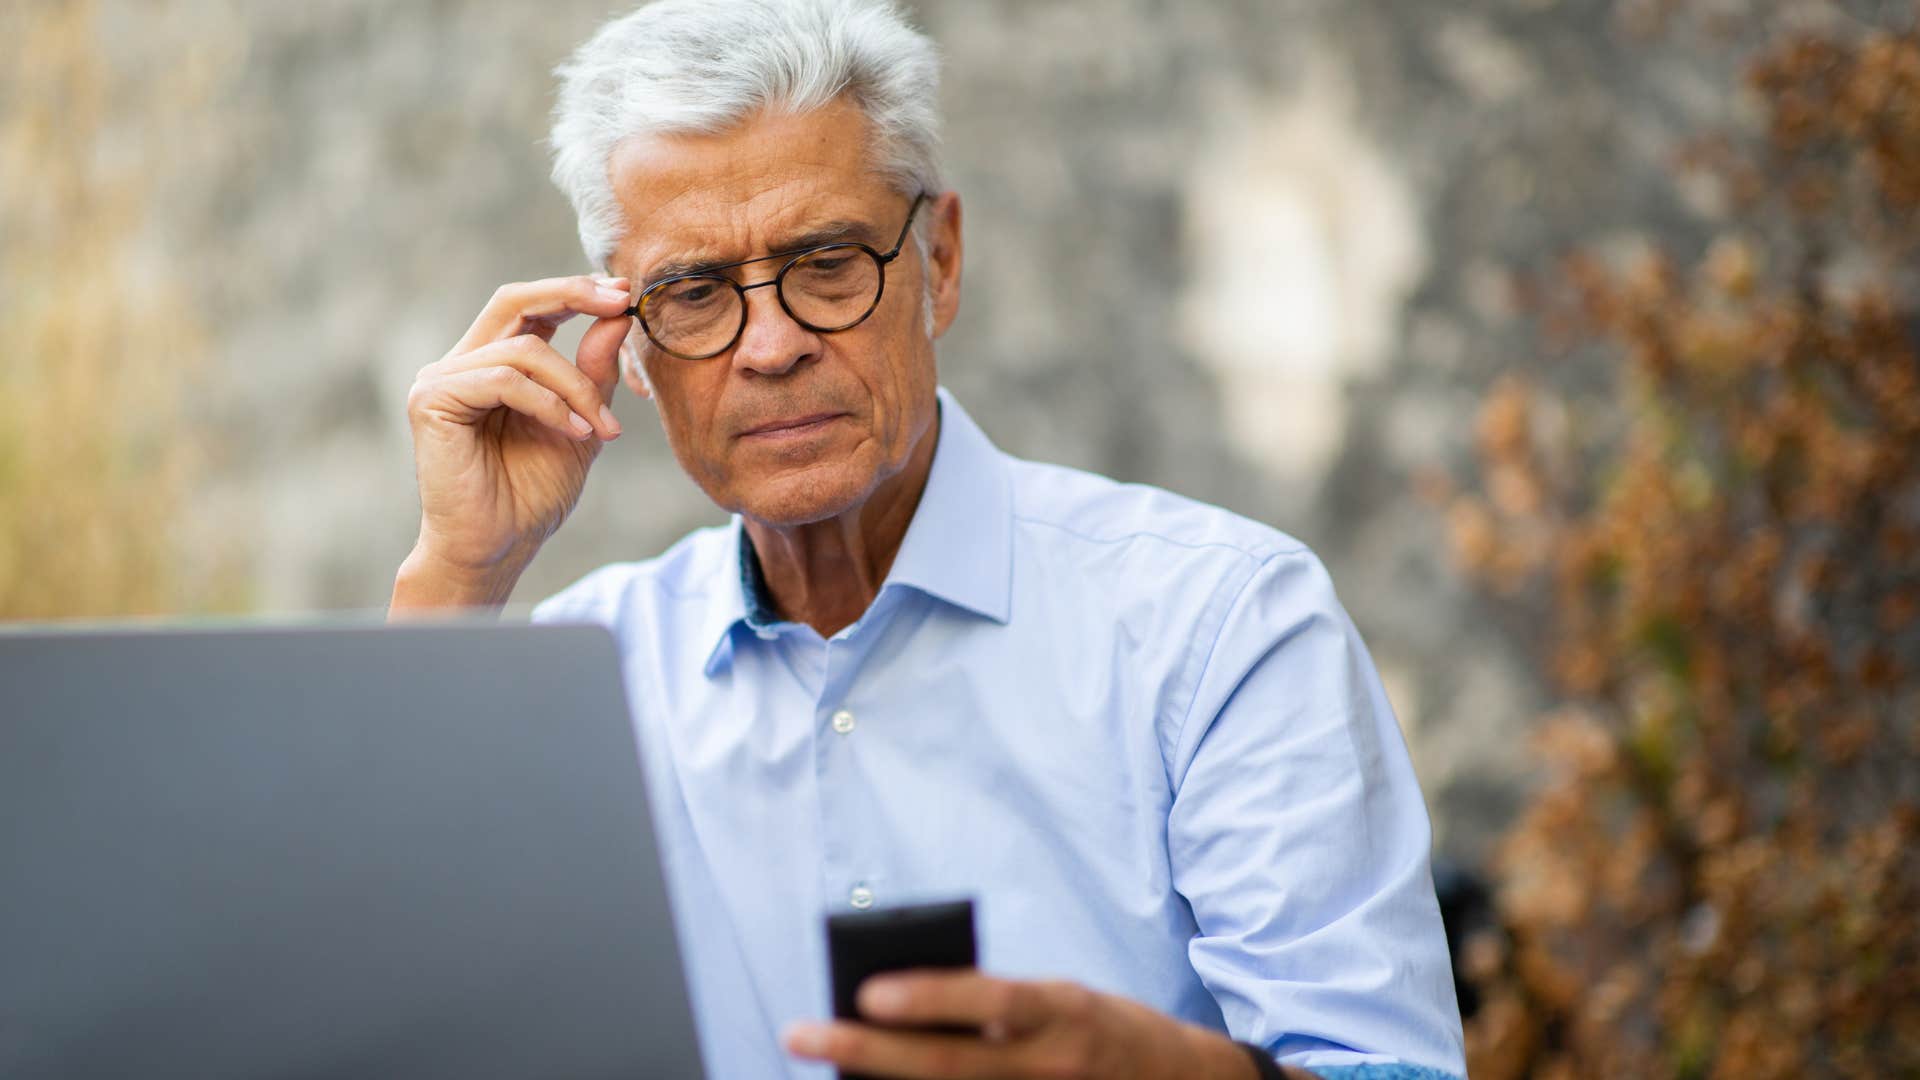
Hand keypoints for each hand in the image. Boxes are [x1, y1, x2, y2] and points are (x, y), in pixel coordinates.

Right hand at [393, 274, 632, 608]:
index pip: (529, 307)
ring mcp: (441, 380)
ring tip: (601, 427)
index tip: (624, 295)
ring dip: (575, 386)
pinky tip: (575, 432)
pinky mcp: (432, 402)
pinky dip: (548, 403)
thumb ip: (594, 373)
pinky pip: (503, 380)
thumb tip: (617, 317)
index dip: (573, 293)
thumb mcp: (582, 424)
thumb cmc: (532, 495)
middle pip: (513, 300)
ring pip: (523, 350)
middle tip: (621, 303)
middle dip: (571, 295)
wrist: (498, 548)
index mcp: (492, 364)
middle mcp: (461, 364)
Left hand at [782, 970, 1275, 1079]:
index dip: (928, 997)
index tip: (865, 991)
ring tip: (827, 1068)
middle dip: (867, 1051)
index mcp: (1063, 1010)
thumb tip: (901, 1008)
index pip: (989, 999)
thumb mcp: (1059, 999)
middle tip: (801, 1032)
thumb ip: (993, 1005)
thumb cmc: (1100, 1030)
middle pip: (948, 1064)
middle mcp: (1052, 1064)